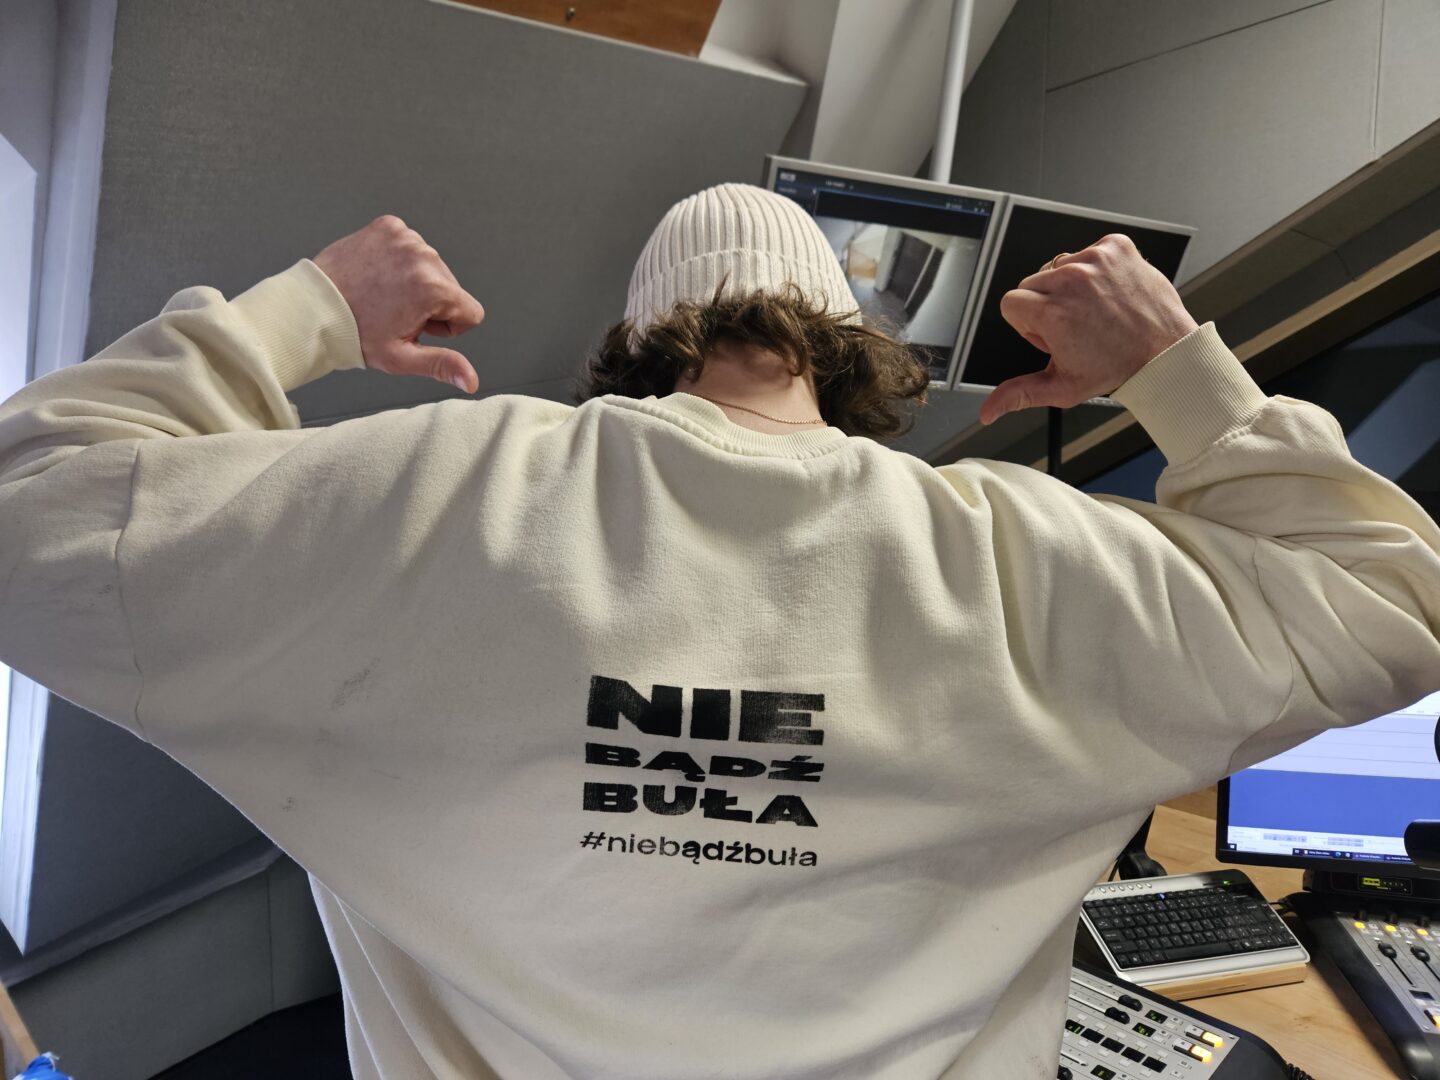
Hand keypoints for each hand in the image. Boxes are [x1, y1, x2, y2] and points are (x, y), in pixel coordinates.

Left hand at [313, 215, 484, 392]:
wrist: (313, 308)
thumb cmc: (354, 334)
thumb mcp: (401, 357)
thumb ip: (443, 365)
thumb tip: (471, 381)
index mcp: (431, 287)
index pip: (471, 311)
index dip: (447, 328)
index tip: (417, 327)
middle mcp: (422, 256)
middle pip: (451, 288)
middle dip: (431, 303)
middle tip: (395, 312)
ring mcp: (404, 237)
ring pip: (432, 267)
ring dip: (416, 282)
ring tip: (385, 294)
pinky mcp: (389, 226)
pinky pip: (412, 247)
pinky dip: (400, 261)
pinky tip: (379, 276)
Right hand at [978, 234, 1198, 424]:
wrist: (1166, 350)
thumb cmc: (1117, 367)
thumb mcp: (1062, 387)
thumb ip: (1019, 394)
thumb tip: (988, 411)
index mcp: (1052, 313)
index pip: (1010, 302)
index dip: (1027, 323)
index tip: (1051, 333)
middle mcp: (1071, 282)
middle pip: (1032, 283)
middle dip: (1046, 303)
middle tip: (1075, 325)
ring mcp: (1095, 260)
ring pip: (1059, 266)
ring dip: (1071, 286)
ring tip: (1095, 309)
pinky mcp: (1115, 247)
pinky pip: (1088, 252)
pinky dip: (1096, 269)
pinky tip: (1109, 291)